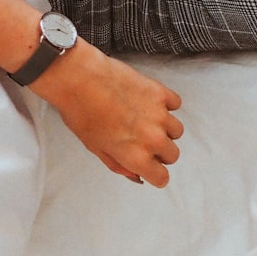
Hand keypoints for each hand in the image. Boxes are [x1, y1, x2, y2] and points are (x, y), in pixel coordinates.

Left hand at [30, 42, 182, 186]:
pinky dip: (167, 105)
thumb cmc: (81, 112)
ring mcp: (160, 115)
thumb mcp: (95, 148)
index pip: (162, 178)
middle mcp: (153, 139)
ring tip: (145, 120)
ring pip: (177, 131)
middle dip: (160, 152)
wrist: (79, 78)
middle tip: (143, 141)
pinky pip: (176, 104)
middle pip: (172, 155)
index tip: (151, 168)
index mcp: (136, 157)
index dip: (155, 174)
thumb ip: (119, 165)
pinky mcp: (161, 94)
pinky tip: (150, 102)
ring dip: (165, 129)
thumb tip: (135, 174)